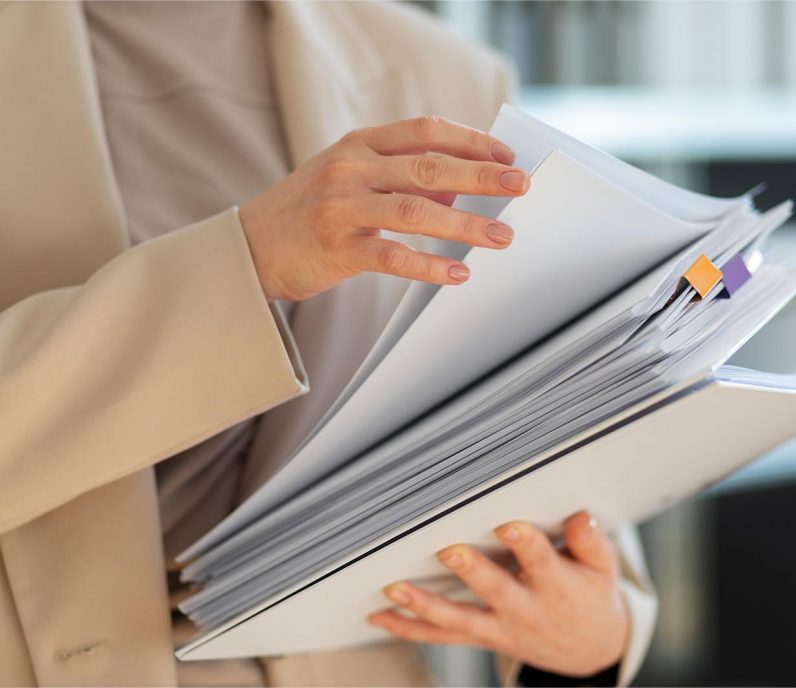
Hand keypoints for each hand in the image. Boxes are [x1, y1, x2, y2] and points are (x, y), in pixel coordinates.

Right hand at [239, 116, 529, 300]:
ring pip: (417, 209)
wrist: (250, 246)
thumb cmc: (306, 211)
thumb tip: (458, 184)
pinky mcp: (337, 248)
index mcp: (358, 144)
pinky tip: (457, 273)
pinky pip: (393, 256)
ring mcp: (342, 207)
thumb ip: (400, 176)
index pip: (425, 131)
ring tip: (500, 236)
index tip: (504, 154)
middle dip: (482, 176)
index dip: (470, 140)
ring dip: (465, 223)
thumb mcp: (349, 177)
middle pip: (429, 166)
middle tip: (519, 186)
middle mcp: (351, 168)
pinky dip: (429, 265)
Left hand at [367, 512, 628, 677]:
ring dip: (424, 606)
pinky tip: (380, 616)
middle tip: (448, 551)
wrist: (588, 650)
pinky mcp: (482, 638)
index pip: (542, 562)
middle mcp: (525, 611)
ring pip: (459, 621)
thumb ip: (589, 542)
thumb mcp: (602, 569)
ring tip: (395, 589)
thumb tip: (580, 517)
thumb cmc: (591, 596)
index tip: (509, 525)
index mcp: (557, 588)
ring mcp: (500, 629)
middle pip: (496, 591)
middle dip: (472, 572)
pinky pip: (442, 637)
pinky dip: (409, 628)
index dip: (526, 544)